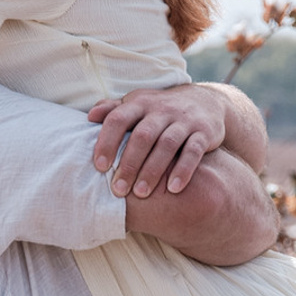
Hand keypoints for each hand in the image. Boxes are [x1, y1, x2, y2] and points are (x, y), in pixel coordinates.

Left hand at [87, 84, 229, 198]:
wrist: (205, 102)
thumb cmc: (160, 110)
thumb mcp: (138, 105)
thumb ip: (114, 110)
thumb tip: (90, 116)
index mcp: (140, 103)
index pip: (119, 119)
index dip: (107, 142)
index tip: (99, 167)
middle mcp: (162, 110)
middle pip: (143, 136)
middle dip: (129, 164)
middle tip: (118, 190)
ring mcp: (184, 121)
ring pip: (167, 144)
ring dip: (153, 170)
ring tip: (141, 193)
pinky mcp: (204, 132)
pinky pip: (193, 151)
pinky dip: (184, 170)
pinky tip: (173, 189)